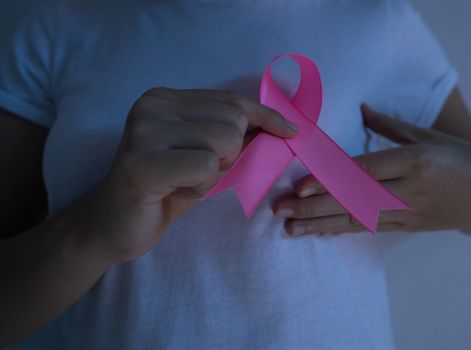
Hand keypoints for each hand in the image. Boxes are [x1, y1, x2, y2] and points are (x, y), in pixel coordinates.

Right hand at [85, 88, 297, 261]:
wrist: (115, 226)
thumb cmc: (165, 190)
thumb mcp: (204, 156)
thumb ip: (232, 135)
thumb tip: (280, 124)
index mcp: (164, 99)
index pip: (231, 100)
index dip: (265, 116)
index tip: (290, 130)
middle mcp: (150, 107)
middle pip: (232, 120)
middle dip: (230, 154)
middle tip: (198, 172)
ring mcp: (142, 134)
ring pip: (223, 141)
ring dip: (215, 171)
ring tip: (185, 181)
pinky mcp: (141, 165)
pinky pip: (205, 166)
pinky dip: (202, 185)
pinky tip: (176, 191)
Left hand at [273, 104, 470, 236]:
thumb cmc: (462, 158)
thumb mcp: (429, 136)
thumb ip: (389, 126)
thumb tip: (361, 108)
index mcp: (417, 161)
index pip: (366, 171)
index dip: (332, 180)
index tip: (301, 185)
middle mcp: (410, 190)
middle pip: (355, 200)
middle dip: (315, 206)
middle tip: (280, 209)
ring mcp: (409, 212)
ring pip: (358, 219)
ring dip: (322, 224)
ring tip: (290, 228)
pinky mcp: (408, 226)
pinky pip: (370, 228)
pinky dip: (343, 230)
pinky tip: (319, 232)